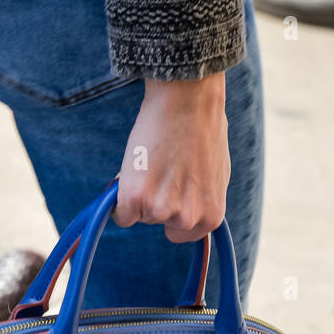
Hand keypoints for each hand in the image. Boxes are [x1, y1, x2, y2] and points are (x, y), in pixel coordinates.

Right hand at [115, 75, 230, 243]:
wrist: (188, 99)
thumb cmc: (203, 128)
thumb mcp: (214, 175)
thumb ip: (201, 200)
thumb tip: (186, 209)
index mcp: (210, 217)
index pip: (180, 233)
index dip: (172, 210)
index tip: (171, 189)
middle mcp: (187, 219)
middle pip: (157, 223)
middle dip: (156, 201)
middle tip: (162, 168)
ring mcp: (161, 210)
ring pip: (139, 214)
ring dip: (139, 193)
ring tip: (153, 160)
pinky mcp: (136, 198)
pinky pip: (119, 213)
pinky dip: (119, 196)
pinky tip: (133, 171)